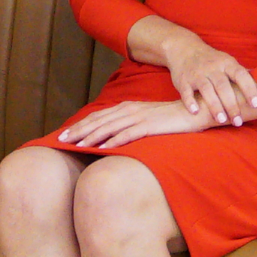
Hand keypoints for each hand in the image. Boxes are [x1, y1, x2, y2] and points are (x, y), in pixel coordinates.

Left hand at [59, 99, 213, 148]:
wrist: (195, 111)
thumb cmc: (171, 119)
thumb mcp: (147, 121)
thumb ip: (131, 126)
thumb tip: (114, 138)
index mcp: (127, 108)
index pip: (98, 117)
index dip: (80, 125)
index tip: (64, 135)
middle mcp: (130, 109)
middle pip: (99, 120)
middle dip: (79, 130)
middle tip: (61, 140)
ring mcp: (139, 116)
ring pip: (109, 127)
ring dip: (91, 136)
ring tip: (76, 145)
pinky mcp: (150, 125)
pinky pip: (128, 134)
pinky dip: (114, 141)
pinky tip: (103, 148)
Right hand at [158, 34, 256, 125]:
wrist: (184, 48)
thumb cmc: (211, 60)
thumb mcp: (227, 62)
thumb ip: (242, 74)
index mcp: (227, 63)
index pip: (241, 75)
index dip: (249, 89)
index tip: (256, 104)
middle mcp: (212, 68)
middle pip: (223, 86)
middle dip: (231, 105)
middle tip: (238, 122)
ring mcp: (197, 73)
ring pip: (206, 90)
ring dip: (214, 105)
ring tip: (222, 121)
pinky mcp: (183, 80)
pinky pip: (186, 92)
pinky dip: (190, 102)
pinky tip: (195, 112)